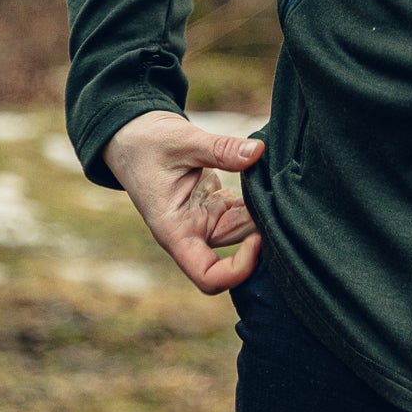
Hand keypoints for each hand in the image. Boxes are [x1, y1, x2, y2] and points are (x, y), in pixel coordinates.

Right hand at [103, 110, 264, 293]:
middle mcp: (191, 232)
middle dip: (260, 228)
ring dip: (261, 210)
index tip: (257, 238)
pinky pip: (242, 210)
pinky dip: (257, 198)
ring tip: (273, 179)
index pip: (208, 276)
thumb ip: (220, 150)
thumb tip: (258, 152)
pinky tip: (266, 177)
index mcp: (175, 231)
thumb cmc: (146, 143)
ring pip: (243, 228)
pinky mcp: (213, 204)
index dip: (238, 269)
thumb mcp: (182, 141)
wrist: (132, 135)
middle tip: (279, 195)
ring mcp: (204, 219)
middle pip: (235, 250)